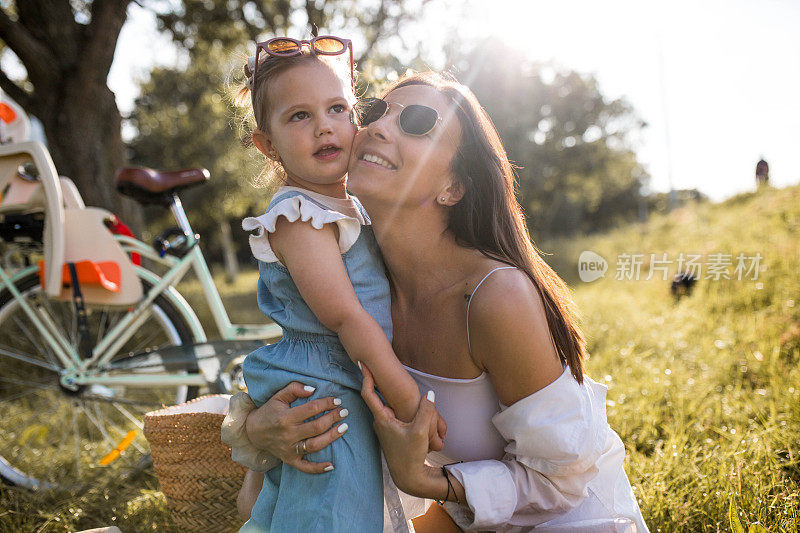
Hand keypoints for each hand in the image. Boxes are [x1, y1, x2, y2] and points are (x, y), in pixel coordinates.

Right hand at [246, 381, 348, 473]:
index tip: (337, 400)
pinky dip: (318, 469)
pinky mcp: (290, 460)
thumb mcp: (278, 396)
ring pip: (315, 445)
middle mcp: (288, 434)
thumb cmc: (270, 411)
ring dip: (332, 437)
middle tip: (345, 412)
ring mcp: (289, 449)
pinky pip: (305, 467)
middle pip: (316, 427)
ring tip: (344, 428)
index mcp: (286, 417)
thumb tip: (313, 389)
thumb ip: (294, 388)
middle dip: (333, 418)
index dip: (327, 403)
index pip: (312, 409)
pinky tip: (332, 465)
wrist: (252, 432)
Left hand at [360, 363, 444, 496]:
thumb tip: (430, 392)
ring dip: (394, 397)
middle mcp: (380, 421)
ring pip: (389, 405)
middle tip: (377, 366)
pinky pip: (395, 413)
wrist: (409, 477)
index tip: (362, 362)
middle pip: (379, 396)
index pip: (369, 394)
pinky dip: (400, 407)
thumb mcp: (421, 432)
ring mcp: (385, 427)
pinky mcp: (392, 431)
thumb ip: (426, 411)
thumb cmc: (411, 455)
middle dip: (381, 383)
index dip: (366, 377)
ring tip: (395, 382)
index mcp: (382, 419)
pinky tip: (410, 407)